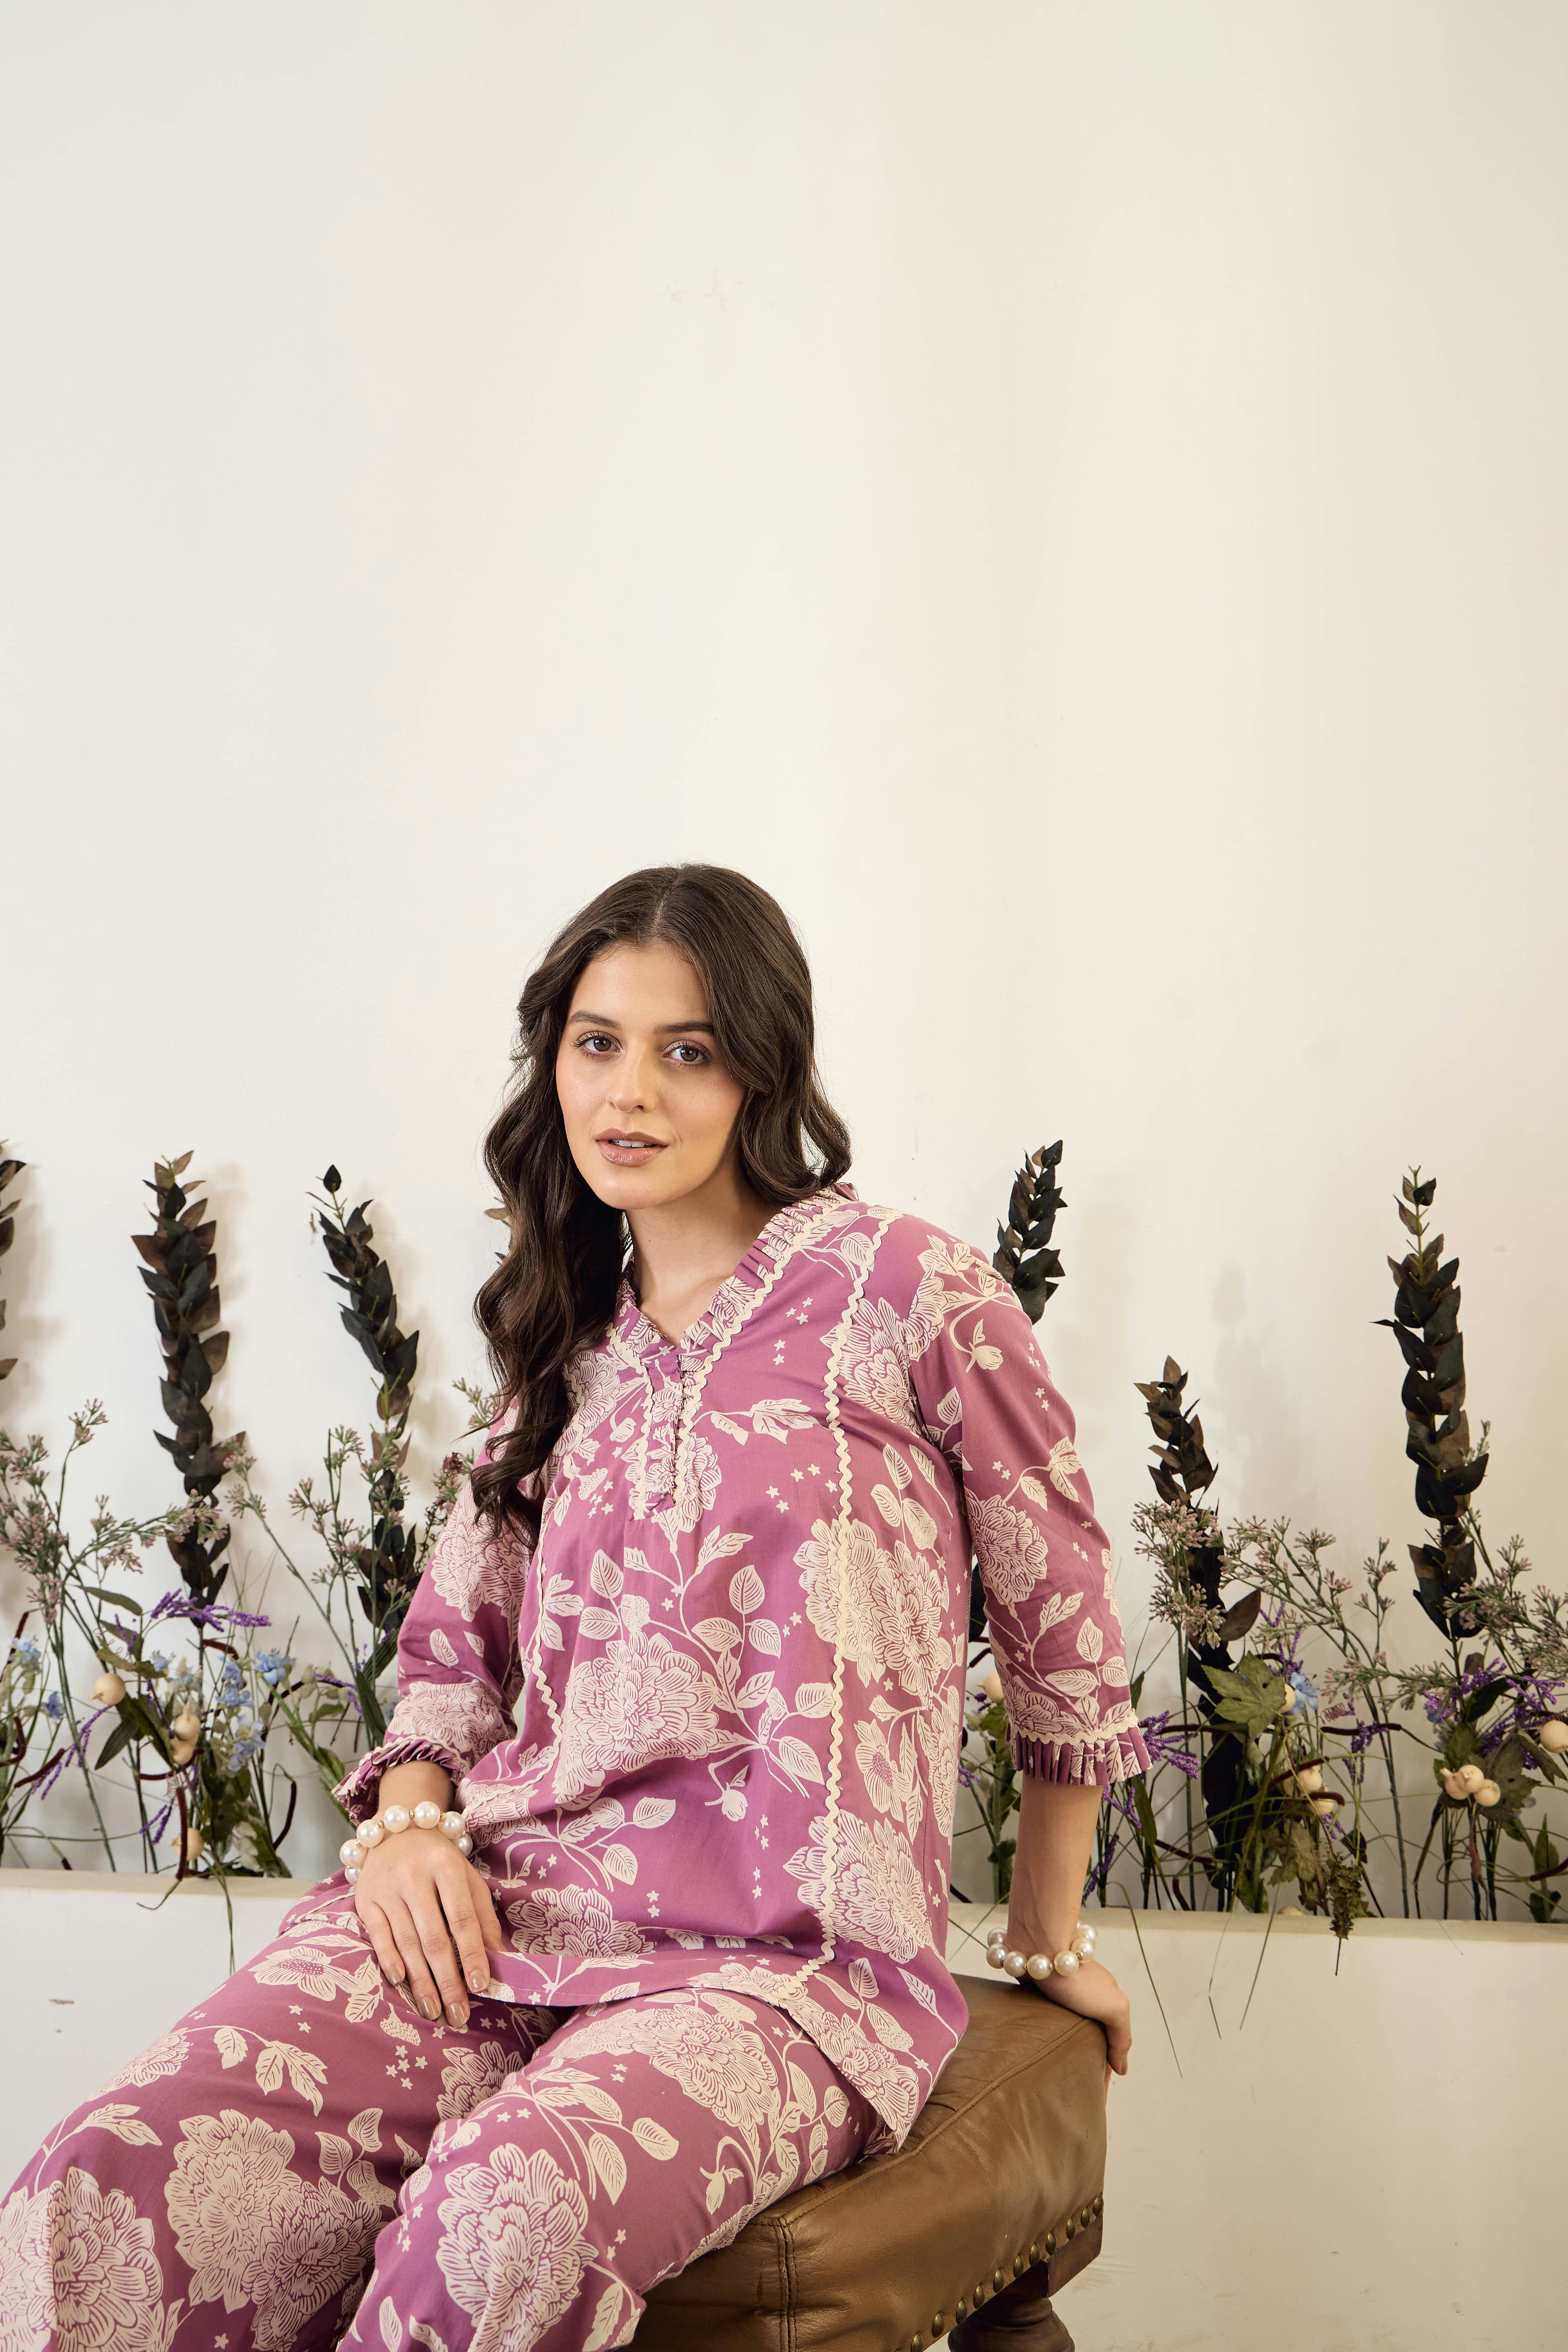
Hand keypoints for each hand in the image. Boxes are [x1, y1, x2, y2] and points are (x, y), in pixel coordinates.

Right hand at [354, 1828, 504, 2028]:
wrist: (398, 1830)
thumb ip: (483, 1917)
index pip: (462, 1919)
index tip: (481, 1986)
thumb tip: (500, 1958)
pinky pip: (378, 1936)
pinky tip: (401, 1983)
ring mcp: (387, 1888)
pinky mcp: (365, 1900)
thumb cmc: (440, 1862)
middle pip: (434, 1938)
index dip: (472, 1954)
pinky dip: (389, 1961)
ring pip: (407, 1943)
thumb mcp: (468, 1879)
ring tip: (434, 2010)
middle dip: (448, 1980)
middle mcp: (414, 1876)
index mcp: (446, 1867)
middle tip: (458, 2014)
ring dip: (421, 1981)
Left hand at [1036, 1954, 1130, 2095]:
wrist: (1039, 1949)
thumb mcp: (1113, 2007)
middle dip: (1084, 2063)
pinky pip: (1044, 2021)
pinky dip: (1044, 2037)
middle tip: (1074, 2090)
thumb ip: (1121, 2038)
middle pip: (1087, 2039)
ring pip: (1065, 2032)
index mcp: (1105, 2002)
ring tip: (1055, 2077)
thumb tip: (1122, 2069)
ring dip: (1063, 2052)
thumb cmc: (1077, 1978)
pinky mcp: (1038, 1993)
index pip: (1109, 2045)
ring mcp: (1060, 1996)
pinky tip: (1038, 2050)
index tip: (1095, 2098)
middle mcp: (1084, 1998)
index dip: (1104, 2073)